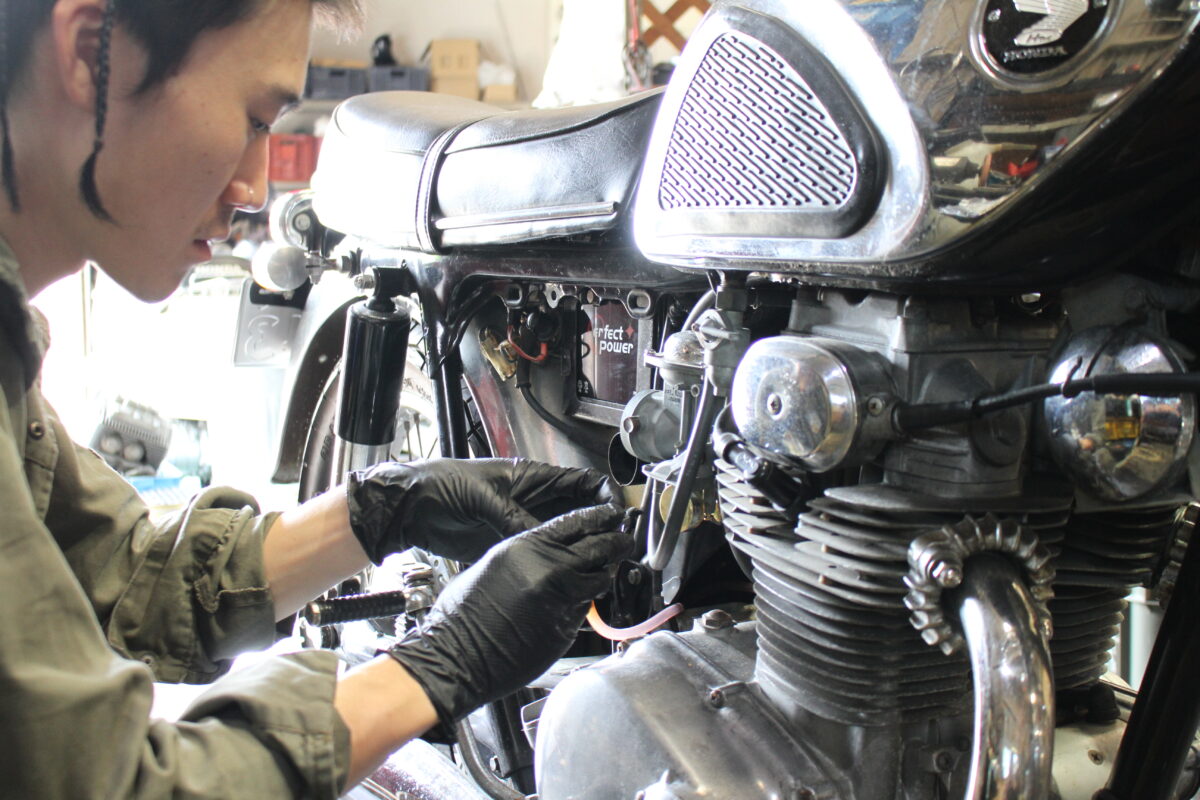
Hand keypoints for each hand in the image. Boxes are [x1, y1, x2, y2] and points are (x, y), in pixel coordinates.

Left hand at [345, 457, 618, 563]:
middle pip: (580, 512)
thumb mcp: (482, 497)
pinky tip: (568, 577)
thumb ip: (513, 517)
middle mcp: (533, 500)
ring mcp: (523, 523)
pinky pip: (542, 554)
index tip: (617, 516)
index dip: (605, 497)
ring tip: (598, 565)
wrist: (411, 507)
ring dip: (582, 548)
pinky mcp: (511, 545)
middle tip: (615, 547)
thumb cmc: (442, 485)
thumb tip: (541, 538)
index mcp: (532, 478)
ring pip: (565, 536)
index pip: (583, 483)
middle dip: (601, 527)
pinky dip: (558, 564)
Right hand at [385, 503, 629, 724]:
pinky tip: (573, 604)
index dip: (601, 517)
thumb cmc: (461, 615)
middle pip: (600, 548)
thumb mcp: (492, 565)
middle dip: (617, 542)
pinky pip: (585, 610)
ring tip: (604, 572)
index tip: (613, 515)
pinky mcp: (565, 630)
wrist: (456, 657)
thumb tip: (546, 553)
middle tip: (624, 540)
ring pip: (600, 580)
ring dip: (605, 575)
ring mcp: (560, 602)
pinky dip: (585, 604)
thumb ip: (526, 555)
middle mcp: (549, 571)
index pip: (577, 522)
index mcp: (527, 548)